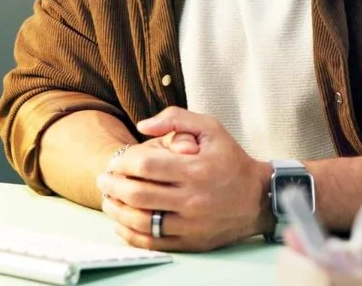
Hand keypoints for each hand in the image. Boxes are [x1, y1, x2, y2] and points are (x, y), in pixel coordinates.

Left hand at [97, 107, 271, 251]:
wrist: (258, 198)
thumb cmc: (232, 160)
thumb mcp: (211, 128)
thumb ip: (176, 119)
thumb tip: (142, 126)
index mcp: (195, 168)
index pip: (146, 165)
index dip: (123, 162)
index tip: (116, 161)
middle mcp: (192, 198)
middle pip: (138, 193)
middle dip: (113, 186)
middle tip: (103, 180)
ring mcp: (190, 223)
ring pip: (142, 221)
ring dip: (117, 211)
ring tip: (107, 201)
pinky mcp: (191, 242)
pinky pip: (152, 242)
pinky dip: (130, 235)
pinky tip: (121, 224)